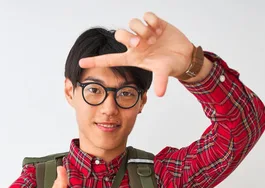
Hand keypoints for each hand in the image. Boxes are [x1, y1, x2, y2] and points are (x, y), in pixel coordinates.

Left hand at [79, 12, 194, 96]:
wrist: (184, 57)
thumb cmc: (169, 66)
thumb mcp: (163, 73)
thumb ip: (161, 82)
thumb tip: (161, 94)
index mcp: (133, 57)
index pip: (110, 59)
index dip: (95, 61)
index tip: (81, 62)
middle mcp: (136, 44)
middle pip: (120, 34)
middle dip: (128, 37)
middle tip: (140, 43)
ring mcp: (144, 33)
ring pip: (133, 23)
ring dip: (142, 30)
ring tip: (155, 38)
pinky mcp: (155, 23)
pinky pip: (147, 16)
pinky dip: (152, 21)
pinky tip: (160, 29)